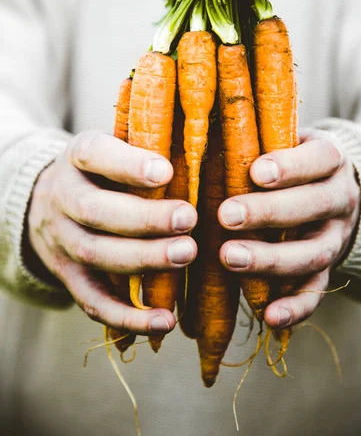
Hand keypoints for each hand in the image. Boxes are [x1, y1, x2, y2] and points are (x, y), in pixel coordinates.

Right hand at [27, 130, 196, 334]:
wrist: (45, 202)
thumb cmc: (102, 170)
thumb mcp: (114, 146)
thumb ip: (148, 146)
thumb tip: (209, 148)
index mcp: (78, 156)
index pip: (94, 154)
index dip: (128, 164)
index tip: (167, 171)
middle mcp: (62, 196)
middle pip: (94, 210)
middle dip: (143, 218)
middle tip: (188, 219)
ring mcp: (61, 240)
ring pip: (96, 255)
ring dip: (143, 260)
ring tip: (187, 254)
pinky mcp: (67, 276)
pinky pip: (92, 301)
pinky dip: (128, 317)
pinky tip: (166, 321)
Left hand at [218, 129, 360, 328]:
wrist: (335, 190)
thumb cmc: (292, 162)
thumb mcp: (284, 141)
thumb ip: (256, 139)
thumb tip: (200, 130)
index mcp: (329, 160)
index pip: (319, 158)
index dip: (291, 166)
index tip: (256, 171)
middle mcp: (339, 198)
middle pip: (314, 205)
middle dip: (270, 212)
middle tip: (226, 215)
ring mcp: (335, 236)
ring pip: (314, 253)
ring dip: (273, 259)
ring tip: (230, 258)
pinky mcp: (328, 268)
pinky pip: (317, 291)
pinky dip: (296, 307)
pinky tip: (268, 317)